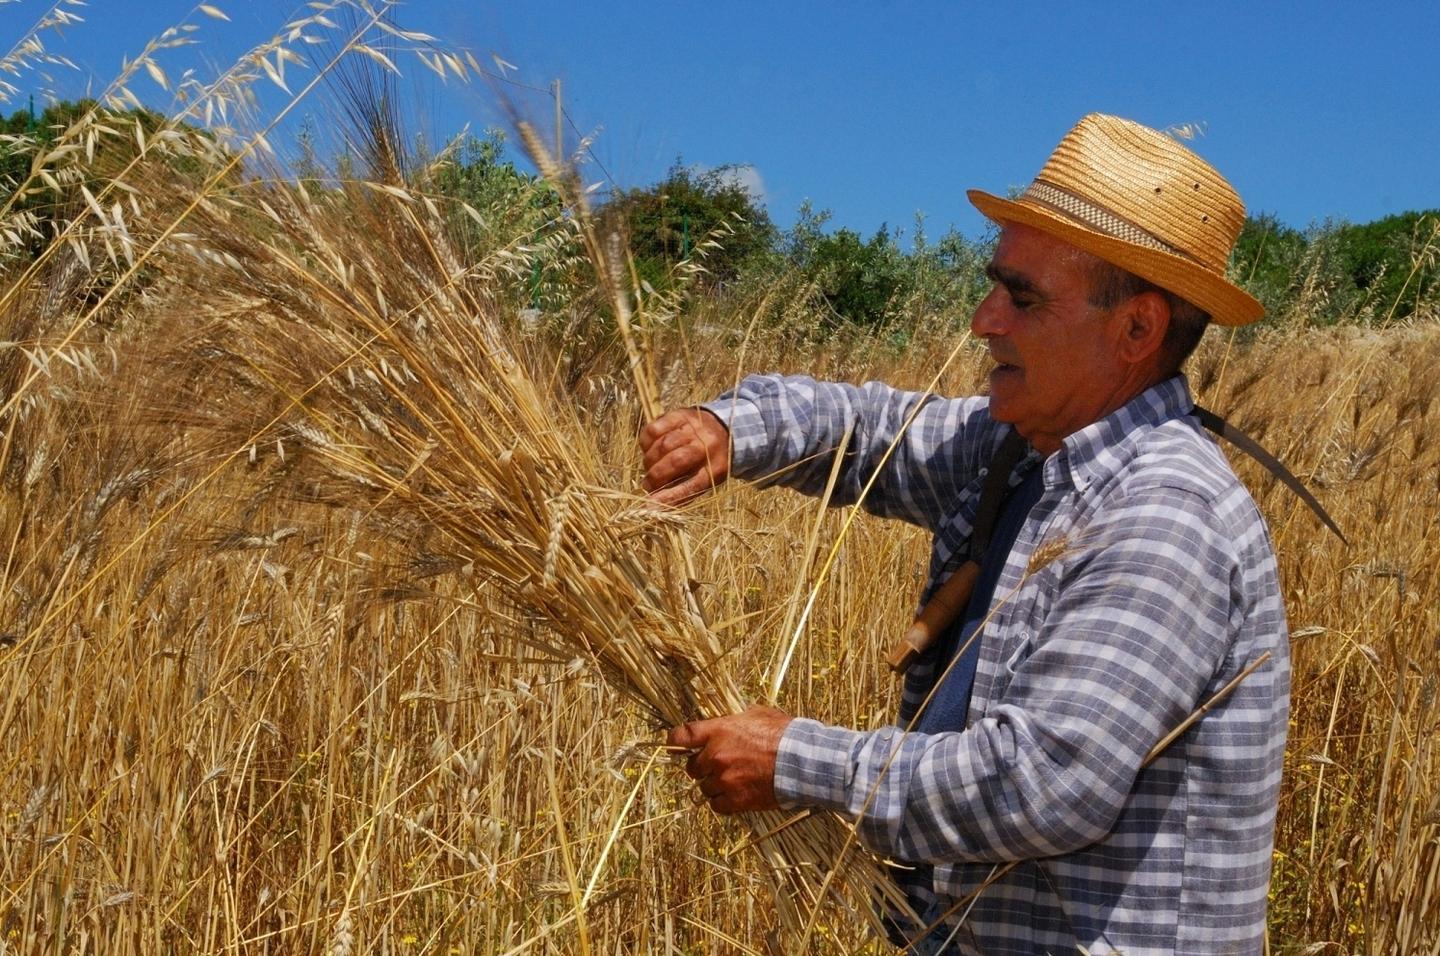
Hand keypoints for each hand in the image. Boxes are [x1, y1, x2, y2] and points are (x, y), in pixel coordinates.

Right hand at [639, 408, 730, 505]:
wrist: (724, 429)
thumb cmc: (709, 463)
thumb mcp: (705, 481)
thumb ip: (681, 494)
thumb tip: (651, 506)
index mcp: (717, 468)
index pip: (691, 486)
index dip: (668, 497)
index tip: (650, 505)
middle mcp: (707, 445)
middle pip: (675, 461)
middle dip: (655, 477)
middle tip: (648, 485)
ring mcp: (693, 427)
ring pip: (663, 445)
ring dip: (650, 461)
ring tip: (650, 467)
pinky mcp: (679, 414)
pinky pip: (654, 429)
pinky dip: (646, 443)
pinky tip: (649, 449)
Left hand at [667, 705, 792, 814]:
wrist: (801, 761)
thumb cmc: (784, 734)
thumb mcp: (759, 714)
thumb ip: (739, 718)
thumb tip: (735, 718)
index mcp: (719, 731)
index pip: (682, 736)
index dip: (674, 741)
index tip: (673, 745)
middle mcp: (716, 756)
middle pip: (692, 767)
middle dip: (702, 767)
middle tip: (717, 766)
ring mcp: (724, 780)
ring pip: (704, 788)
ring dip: (714, 785)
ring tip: (733, 781)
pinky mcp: (735, 800)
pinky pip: (717, 805)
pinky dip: (723, 801)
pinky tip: (735, 795)